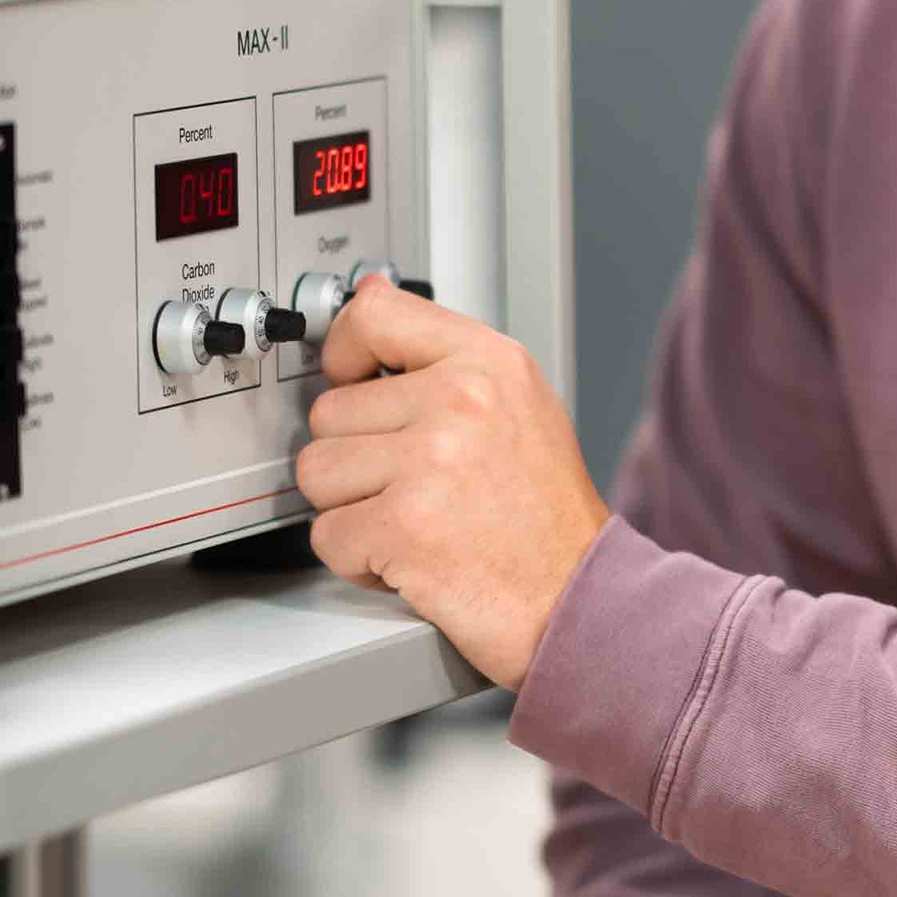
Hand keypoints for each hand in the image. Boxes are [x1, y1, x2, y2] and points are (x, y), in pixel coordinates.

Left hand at [295, 275, 608, 688]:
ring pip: (317, 472)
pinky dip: (358, 559)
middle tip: (416, 484)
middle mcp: (460, 399)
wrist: (578, 596)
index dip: (344, 349)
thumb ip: (445, 355)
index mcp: (489, 361)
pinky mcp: (403, 526)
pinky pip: (326, 535)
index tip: (347, 373)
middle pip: (331, 410)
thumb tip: (371, 301)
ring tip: (413, 518)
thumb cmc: (548, 511)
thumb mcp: (518, 402)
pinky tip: (411, 556)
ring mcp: (430, 461)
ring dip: (351, 508)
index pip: (376, 315)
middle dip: (357, 457)